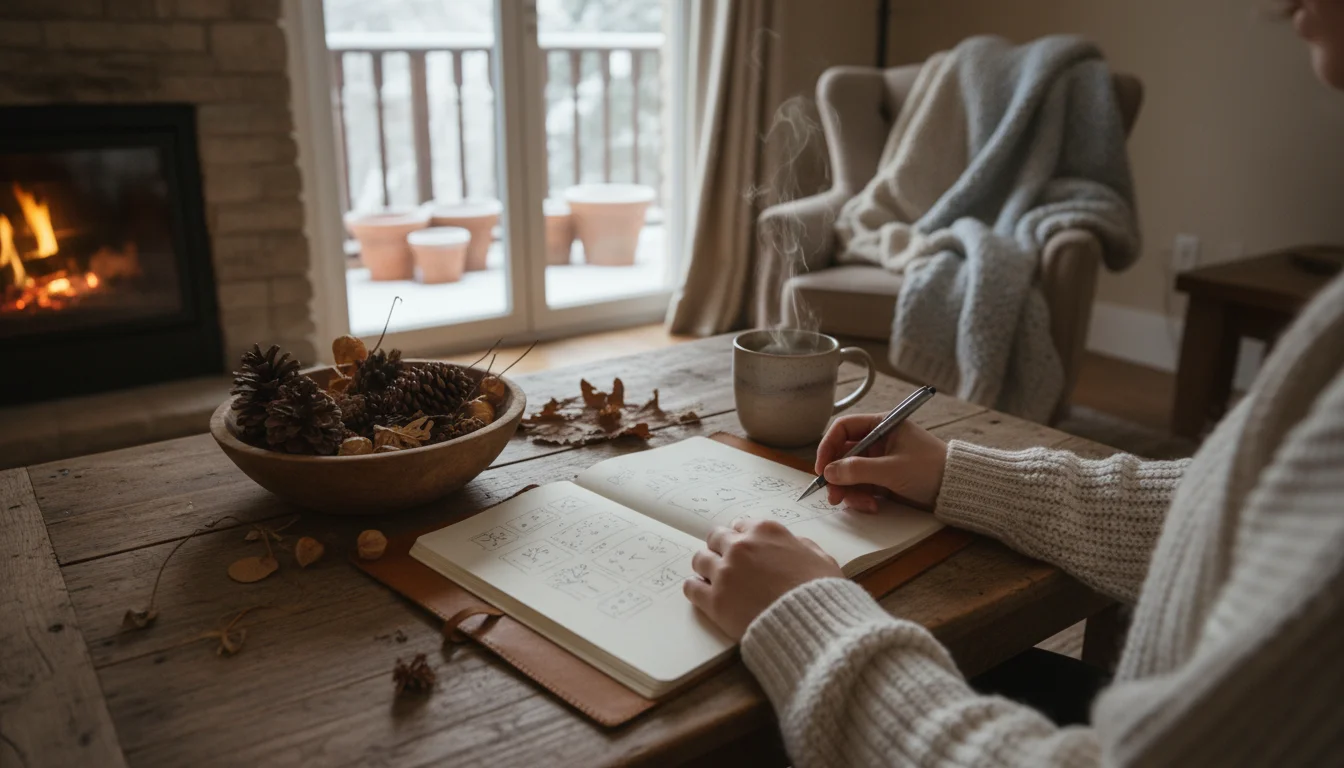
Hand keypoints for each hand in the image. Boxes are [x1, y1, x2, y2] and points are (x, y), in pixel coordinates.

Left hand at [683, 518, 842, 639]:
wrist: (811, 625)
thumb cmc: (821, 593)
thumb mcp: (821, 558)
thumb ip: (800, 546)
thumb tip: (792, 545)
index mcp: (766, 531)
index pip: (740, 524)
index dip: (743, 538)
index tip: (745, 548)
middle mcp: (741, 546)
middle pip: (716, 538)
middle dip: (720, 549)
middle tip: (727, 563)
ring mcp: (725, 573)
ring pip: (699, 560)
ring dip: (706, 568)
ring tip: (714, 580)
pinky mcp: (714, 600)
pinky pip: (691, 587)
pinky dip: (695, 589)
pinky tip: (703, 594)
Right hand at [815, 413, 948, 511]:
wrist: (958, 490)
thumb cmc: (930, 470)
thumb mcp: (892, 469)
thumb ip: (858, 470)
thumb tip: (829, 472)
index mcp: (882, 425)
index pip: (843, 428)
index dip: (828, 447)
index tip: (822, 469)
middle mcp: (878, 440)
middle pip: (843, 454)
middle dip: (837, 475)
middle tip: (833, 495)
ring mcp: (880, 461)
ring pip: (850, 474)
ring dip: (849, 490)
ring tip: (861, 505)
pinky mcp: (884, 480)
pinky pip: (862, 486)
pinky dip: (862, 497)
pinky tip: (873, 506)